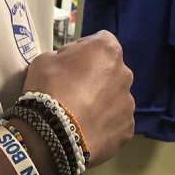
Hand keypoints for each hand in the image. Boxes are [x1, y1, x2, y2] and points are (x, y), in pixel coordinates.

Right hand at [22, 30, 133, 167]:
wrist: (53, 133)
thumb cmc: (48, 88)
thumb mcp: (45, 59)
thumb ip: (63, 56)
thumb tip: (70, 64)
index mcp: (107, 51)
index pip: (101, 41)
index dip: (84, 50)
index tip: (70, 62)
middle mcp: (125, 74)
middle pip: (111, 70)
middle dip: (96, 76)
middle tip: (74, 90)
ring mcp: (128, 103)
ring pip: (115, 97)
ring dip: (102, 101)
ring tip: (80, 115)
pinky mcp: (127, 129)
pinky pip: (116, 121)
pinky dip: (104, 124)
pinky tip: (87, 130)